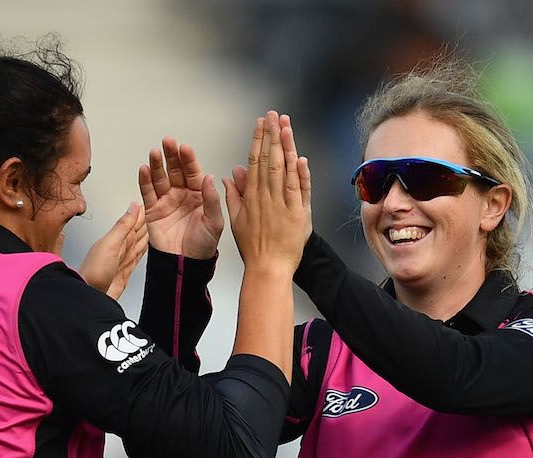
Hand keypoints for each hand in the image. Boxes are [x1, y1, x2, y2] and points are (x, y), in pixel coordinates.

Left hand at [79, 203, 148, 299]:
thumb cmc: (94, 272)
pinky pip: (137, 257)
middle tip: (154, 211)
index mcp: (117, 238)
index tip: (148, 203)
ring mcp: (123, 260)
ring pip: (138, 243)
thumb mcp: (110, 243)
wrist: (90, 295)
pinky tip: (145, 247)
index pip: (132, 222)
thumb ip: (123, 226)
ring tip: (153, 225)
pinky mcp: (126, 272)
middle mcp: (120, 248)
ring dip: (145, 235)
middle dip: (145, 222)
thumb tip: (133, 207)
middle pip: (136, 232)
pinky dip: (143, 250)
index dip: (140, 213)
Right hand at [139, 138, 223, 259]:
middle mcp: (183, 195)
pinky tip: (144, 169)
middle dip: (171, 156)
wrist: (186, 264)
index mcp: (200, 195)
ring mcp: (167, 201)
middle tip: (168, 143)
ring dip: (156, 164)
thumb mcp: (214, 222)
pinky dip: (145, 180)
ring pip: (160, 178)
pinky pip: (148, 192)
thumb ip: (211, 200)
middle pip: (175, 170)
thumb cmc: (203, 246)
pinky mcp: (153, 210)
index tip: (185, 148)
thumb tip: (210, 177)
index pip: (193, 172)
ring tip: (154, 153)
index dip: (189, 160)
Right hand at [222, 111, 310, 275]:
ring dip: (286, 147)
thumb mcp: (238, 220)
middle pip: (269, 160)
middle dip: (271, 135)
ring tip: (286, 126)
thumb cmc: (253, 247)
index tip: (260, 123)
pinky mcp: (299, 214)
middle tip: (273, 115)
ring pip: (284, 170)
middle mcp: (267, 196)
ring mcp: (284, 204)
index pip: (255, 161)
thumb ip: (234, 196)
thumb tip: (231, 176)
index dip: (258, 140)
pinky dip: (300, 174)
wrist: (268, 267)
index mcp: (252, 196)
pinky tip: (299, 158)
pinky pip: (300, 190)